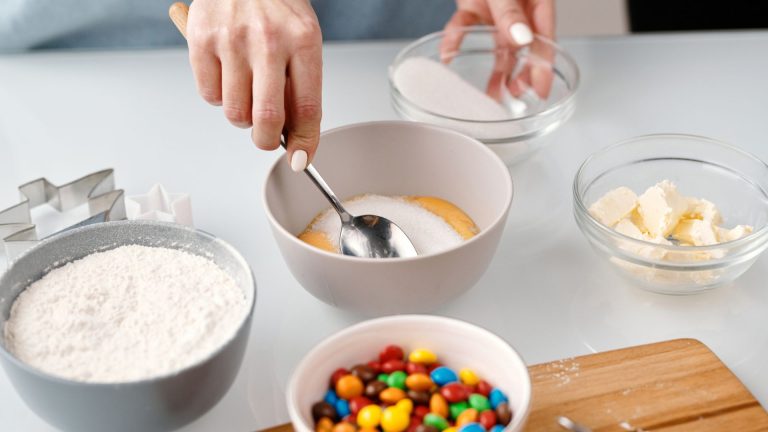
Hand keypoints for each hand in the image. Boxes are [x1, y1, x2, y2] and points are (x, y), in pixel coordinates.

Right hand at [186, 0, 321, 170]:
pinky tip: (227, 73)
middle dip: (267, 141)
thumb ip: (299, 87)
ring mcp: (231, 40)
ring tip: (247, 91)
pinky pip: (209, 96)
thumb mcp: (302, 39)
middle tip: (267, 136)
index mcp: (302, 41)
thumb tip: (295, 139)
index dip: (305, 143)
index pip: (307, 109)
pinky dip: (218, 96)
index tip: (301, 159)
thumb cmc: (275, 6)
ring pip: (235, 113)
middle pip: (267, 120)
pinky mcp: (200, 40)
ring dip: (242, 116)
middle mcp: (267, 40)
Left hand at [442, 0, 554, 99]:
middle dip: (520, 75)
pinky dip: (455, 41)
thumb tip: (521, 38)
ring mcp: (496, 10)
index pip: (544, 40)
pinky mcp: (473, 6)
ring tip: (491, 94)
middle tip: (512, 97)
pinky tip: (447, 55)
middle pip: (523, 49)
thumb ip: (511, 12)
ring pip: (497, 46)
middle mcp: (519, 10)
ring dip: (494, 70)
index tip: (540, 92)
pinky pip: (465, 27)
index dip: (543, 68)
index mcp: (537, 2)